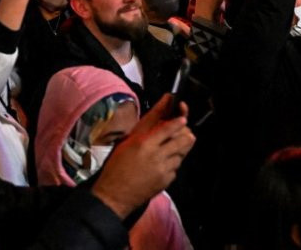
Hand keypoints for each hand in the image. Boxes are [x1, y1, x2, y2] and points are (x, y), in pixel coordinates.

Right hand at [91, 95, 194, 218]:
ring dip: (179, 150)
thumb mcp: (128, 141)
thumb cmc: (117, 166)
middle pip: (182, 141)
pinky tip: (163, 163)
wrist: (114, 194)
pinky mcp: (166, 181)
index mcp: (144, 143)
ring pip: (181, 154)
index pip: (169, 128)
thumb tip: (160, 106)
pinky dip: (173, 164)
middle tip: (183, 133)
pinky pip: (176, 168)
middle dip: (186, 135)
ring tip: (170, 148)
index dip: (178, 122)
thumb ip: (147, 124)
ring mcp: (163, 170)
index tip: (182, 118)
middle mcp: (156, 156)